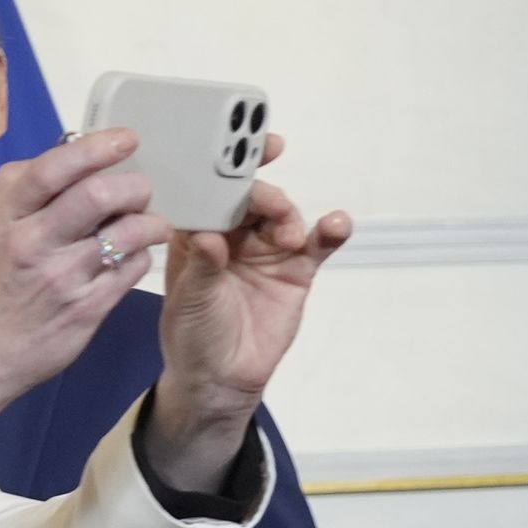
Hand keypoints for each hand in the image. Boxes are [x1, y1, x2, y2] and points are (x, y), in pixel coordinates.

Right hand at [0, 128, 161, 409]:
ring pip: (126, 232)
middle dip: (133, 185)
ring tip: (150, 223)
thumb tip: (64, 152)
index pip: (53, 169)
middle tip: (139, 190)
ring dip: (150, 221)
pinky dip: (141, 254)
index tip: (126, 139)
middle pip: (97, 195)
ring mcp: (61, 278)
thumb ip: (16, 190)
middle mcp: (31, 244)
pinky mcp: (85, 309)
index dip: (96, 147)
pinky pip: (131, 268)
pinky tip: (132, 255)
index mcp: (4, 218)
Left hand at [147, 150, 351, 489]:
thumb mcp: (189, 302)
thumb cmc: (192, 334)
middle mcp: (233, 233)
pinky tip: (337, 224)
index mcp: (196, 231)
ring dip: (288, 215)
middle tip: (268, 197)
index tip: (234, 149)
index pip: (207, 191)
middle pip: (249, 196)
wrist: (221, 378)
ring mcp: (267, 248)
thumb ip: (202, 268)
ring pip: (283, 215)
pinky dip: (330, 230)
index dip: (220, 168)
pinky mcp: (297, 268)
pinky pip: (318, 243)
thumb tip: (209, 237)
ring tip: (289, 236)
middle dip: (260, 188)